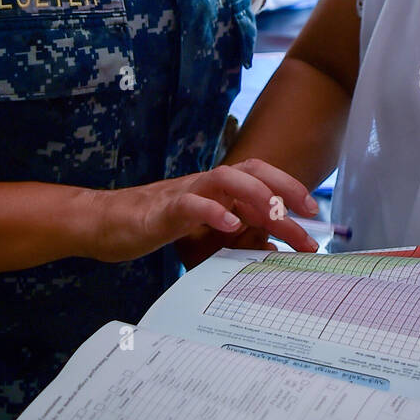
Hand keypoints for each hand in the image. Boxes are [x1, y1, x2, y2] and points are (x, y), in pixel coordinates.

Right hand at [84, 159, 318, 266]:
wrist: (106, 223)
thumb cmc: (156, 226)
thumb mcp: (204, 232)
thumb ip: (236, 235)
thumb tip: (274, 249)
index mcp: (218, 189)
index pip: (261, 177)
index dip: (290, 187)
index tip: (314, 212)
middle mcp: (206, 184)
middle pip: (252, 171)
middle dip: (284, 188)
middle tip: (308, 215)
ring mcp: (185, 192)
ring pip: (226, 179)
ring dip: (256, 194)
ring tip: (277, 216)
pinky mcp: (162, 209)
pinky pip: (190, 204)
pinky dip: (213, 211)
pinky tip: (230, 225)